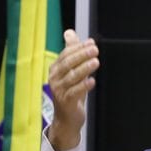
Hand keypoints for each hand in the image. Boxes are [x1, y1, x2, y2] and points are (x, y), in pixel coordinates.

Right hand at [48, 29, 99, 150]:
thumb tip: (69, 32)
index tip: (91, 43)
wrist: (67, 118)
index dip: (78, 48)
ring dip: (84, 68)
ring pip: (71, 77)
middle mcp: (54, 79)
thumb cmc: (71, 93)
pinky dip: (83, 86)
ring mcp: (59, 91)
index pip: (66, 54)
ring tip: (96, 62)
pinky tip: (92, 81)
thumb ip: (72, 53)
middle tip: (95, 50)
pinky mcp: (65, 102)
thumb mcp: (72, 71)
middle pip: (68, 64)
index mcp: (55, 69)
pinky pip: (74, 92)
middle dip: (82, 55)